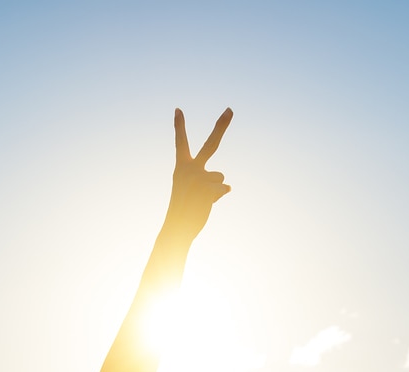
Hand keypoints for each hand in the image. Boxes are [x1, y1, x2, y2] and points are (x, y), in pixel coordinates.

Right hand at [164, 108, 232, 241]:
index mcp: (181, 167)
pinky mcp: (209, 188)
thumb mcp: (190, 190)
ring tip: (201, 200)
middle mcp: (190, 168)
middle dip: (221, 125)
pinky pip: (224, 188)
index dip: (179, 126)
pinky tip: (205, 204)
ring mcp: (200, 177)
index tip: (178, 109)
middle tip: (230, 109)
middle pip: (211, 144)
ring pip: (220, 176)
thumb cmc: (183, 209)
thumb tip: (228, 186)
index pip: (181, 143)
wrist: (177, 226)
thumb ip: (206, 181)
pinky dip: (218, 196)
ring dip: (216, 188)